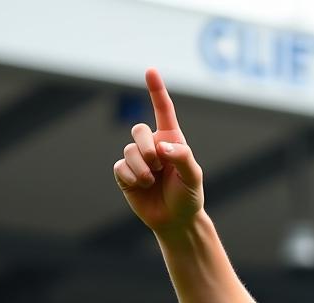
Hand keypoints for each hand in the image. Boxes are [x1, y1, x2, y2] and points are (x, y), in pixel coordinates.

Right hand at [113, 68, 203, 234]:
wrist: (176, 221)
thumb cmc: (188, 197)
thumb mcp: (193, 177)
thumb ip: (183, 157)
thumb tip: (162, 146)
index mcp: (171, 141)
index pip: (162, 111)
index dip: (156, 91)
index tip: (151, 70)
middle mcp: (152, 146)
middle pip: (138, 130)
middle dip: (146, 147)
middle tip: (158, 164)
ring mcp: (137, 160)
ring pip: (129, 150)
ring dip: (142, 167)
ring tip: (152, 181)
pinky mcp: (125, 175)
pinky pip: (120, 167)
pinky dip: (132, 177)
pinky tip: (142, 186)